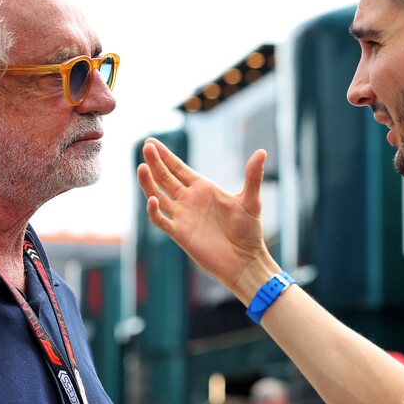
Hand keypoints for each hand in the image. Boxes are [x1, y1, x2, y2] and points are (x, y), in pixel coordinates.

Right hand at [137, 138, 279, 301]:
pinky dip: (153, 210)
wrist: (245, 261)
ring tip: (141, 167)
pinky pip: (161, 220)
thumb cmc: (249, 231)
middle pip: (165, 178)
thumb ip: (253, 176)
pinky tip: (152, 199)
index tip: (152, 142)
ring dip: (148, 182)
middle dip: (155, 162)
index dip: (165, 155)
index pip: (178, 168)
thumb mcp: (251, 200)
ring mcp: (182, 216)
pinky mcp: (179, 234)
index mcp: (203, 188)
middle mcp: (189, 200)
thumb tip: (262, 152)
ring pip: (158, 195)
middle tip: (146, 145)